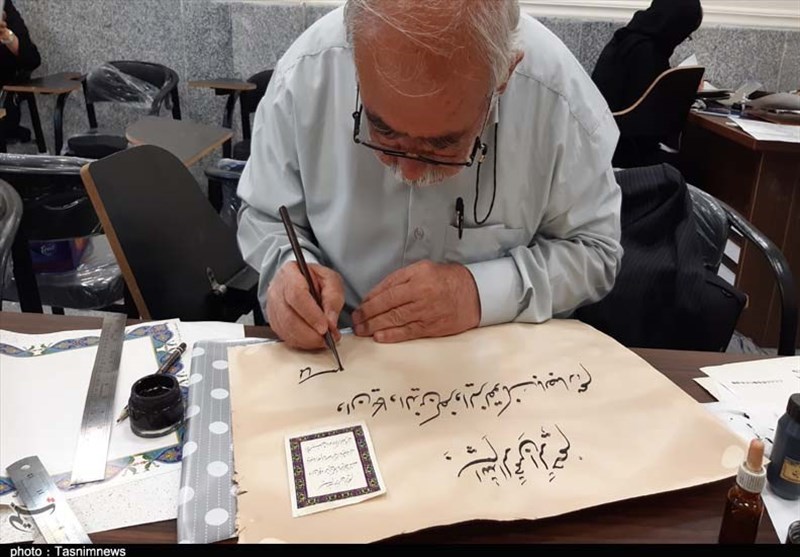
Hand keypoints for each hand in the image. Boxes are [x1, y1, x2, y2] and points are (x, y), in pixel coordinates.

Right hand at [266, 262, 344, 349]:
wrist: (302, 280)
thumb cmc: (315, 279)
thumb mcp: (331, 280)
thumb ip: (333, 298)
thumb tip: (331, 322)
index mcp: (290, 273)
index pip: (297, 295)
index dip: (311, 314)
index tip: (325, 327)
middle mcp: (276, 290)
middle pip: (289, 316)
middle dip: (310, 333)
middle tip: (328, 339)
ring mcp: (272, 307)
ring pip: (286, 329)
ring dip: (306, 340)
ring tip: (323, 341)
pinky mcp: (273, 321)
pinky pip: (284, 336)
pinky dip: (300, 343)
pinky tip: (312, 341)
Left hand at [352, 260, 480, 342]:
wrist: (474, 293)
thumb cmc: (447, 280)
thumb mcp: (422, 269)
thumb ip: (399, 279)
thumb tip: (375, 295)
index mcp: (417, 277)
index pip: (386, 291)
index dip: (370, 301)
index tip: (360, 308)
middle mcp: (421, 293)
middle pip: (388, 307)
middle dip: (368, 316)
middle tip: (356, 322)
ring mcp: (427, 312)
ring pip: (395, 320)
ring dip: (375, 326)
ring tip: (363, 330)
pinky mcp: (432, 327)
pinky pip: (408, 332)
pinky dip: (392, 335)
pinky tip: (379, 337)